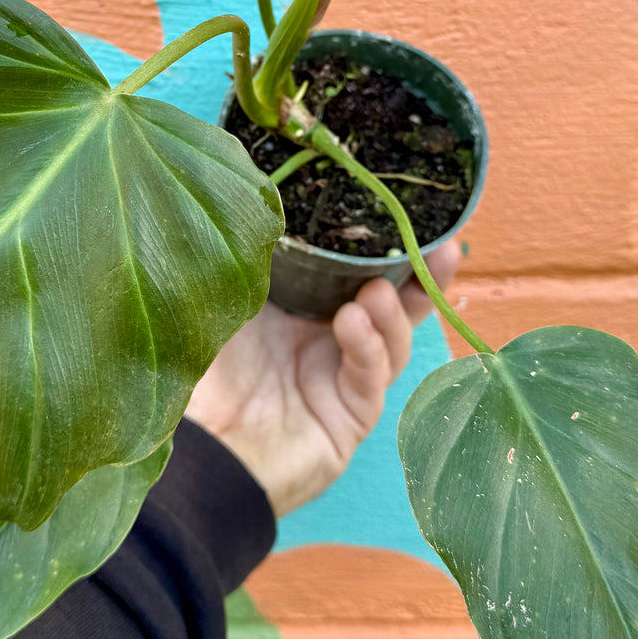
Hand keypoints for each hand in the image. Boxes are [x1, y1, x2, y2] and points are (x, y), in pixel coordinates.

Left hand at [184, 241, 459, 516]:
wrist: (194, 445)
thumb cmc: (203, 367)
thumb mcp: (231, 296)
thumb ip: (264, 255)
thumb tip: (284, 194)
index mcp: (304, 307)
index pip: (359, 273)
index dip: (389, 249)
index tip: (416, 217)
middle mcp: (330, 342)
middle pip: (395, 307)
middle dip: (424, 279)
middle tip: (444, 248)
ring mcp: (343, 382)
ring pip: (393, 342)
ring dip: (392, 313)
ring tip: (376, 291)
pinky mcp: (350, 419)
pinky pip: (371, 379)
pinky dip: (368, 349)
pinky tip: (353, 323)